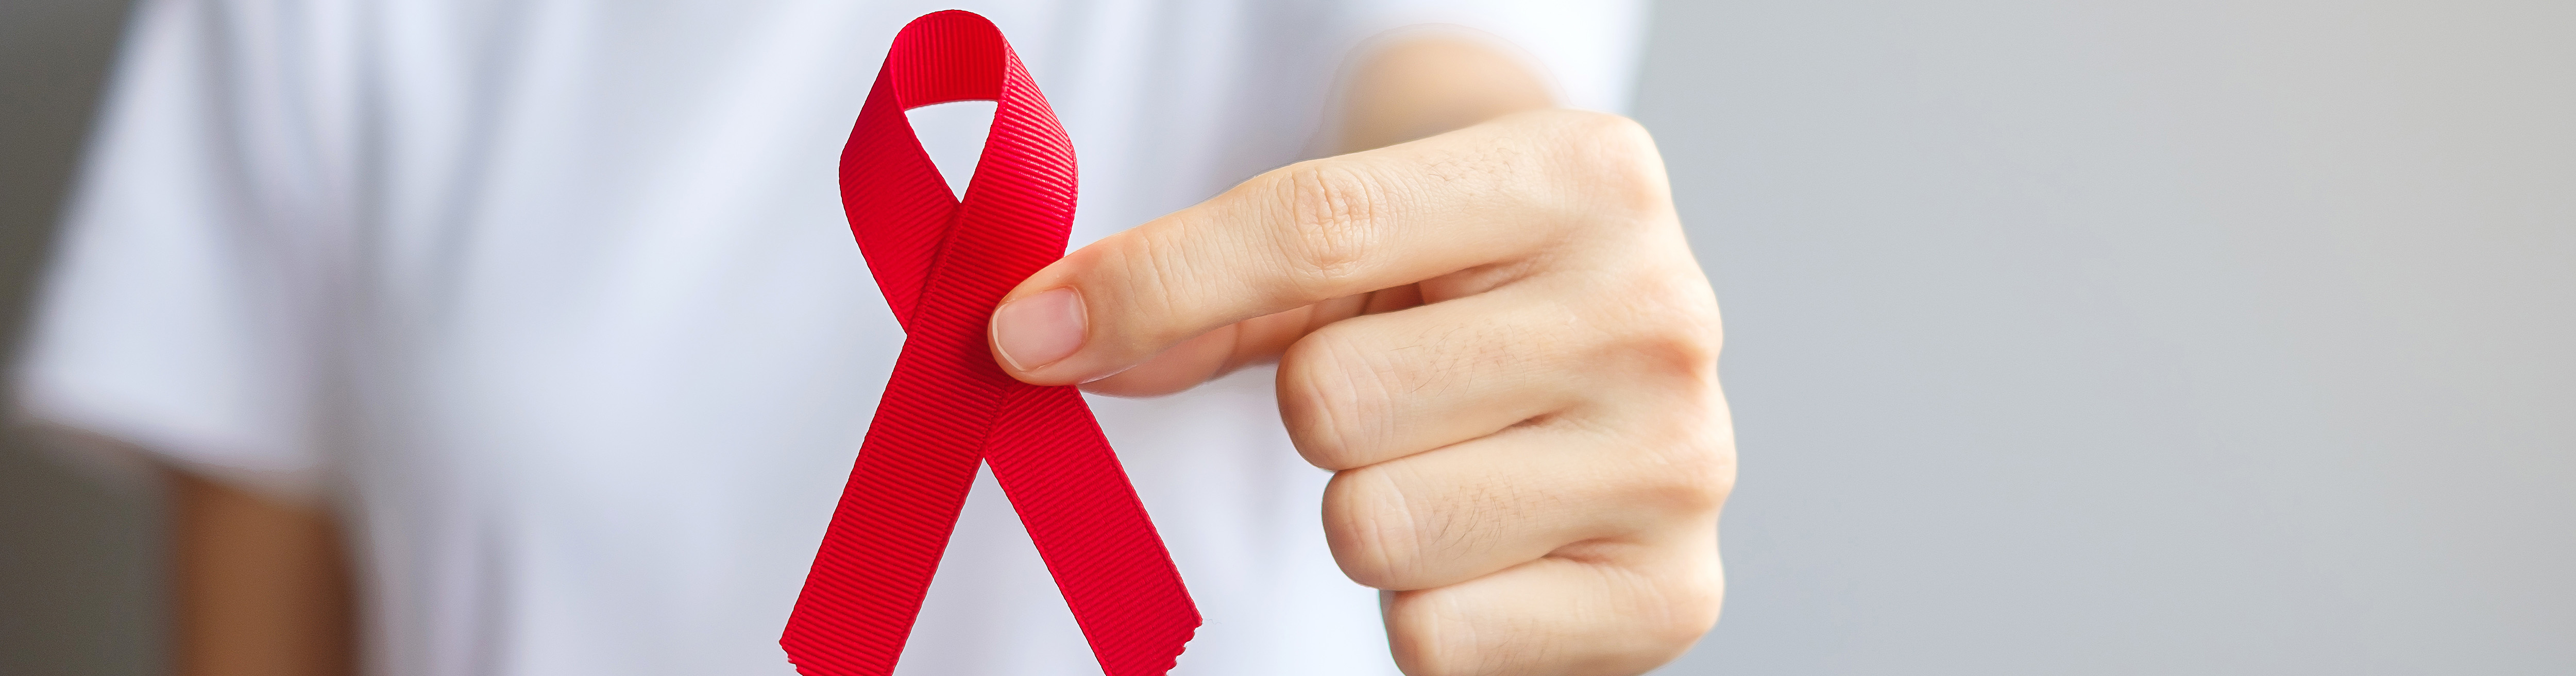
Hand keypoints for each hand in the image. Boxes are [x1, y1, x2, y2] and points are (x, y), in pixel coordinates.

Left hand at [987, 109, 1732, 675]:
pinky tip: (1486, 543)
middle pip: (1332, 400)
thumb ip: (1203, 288)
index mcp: (1583, 177)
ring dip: (1367, 511)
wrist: (1621, 360)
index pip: (1317, 227)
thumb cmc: (1469, 292)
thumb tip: (1037, 343)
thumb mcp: (1364, 247)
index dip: (1151, 289)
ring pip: (1373, 527)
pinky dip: (1426, 611)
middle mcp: (1656, 312)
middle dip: (1318, 412)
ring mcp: (1677, 464)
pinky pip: (1434, 638)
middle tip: (1397, 394)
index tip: (1029, 336)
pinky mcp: (1672, 599)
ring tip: (1447, 463)